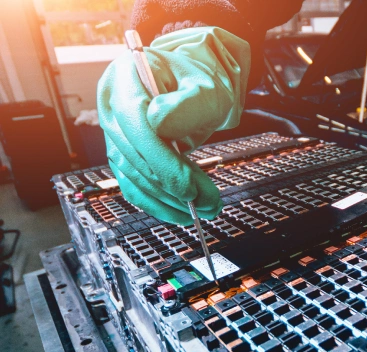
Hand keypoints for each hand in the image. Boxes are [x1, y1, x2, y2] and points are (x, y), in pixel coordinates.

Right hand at [97, 27, 250, 224]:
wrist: (194, 88)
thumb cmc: (201, 83)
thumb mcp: (207, 86)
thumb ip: (190, 101)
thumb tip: (159, 122)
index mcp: (125, 76)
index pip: (133, 120)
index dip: (158, 157)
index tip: (189, 184)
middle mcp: (110, 104)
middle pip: (132, 153)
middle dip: (172, 185)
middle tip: (208, 204)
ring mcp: (113, 131)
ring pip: (132, 174)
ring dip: (168, 199)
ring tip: (205, 209)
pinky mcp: (122, 154)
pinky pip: (132, 185)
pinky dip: (157, 203)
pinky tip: (182, 212)